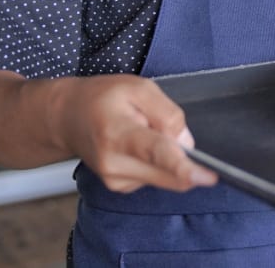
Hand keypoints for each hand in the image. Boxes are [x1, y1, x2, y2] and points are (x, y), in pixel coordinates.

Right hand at [55, 74, 218, 193]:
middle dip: (183, 156)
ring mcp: (115, 180)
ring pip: (165, 177)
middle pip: (167, 173)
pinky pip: (156, 177)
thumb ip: (167, 113)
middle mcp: (114, 164)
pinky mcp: (119, 187)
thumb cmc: (102, 97)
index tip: (207, 177)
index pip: (155, 152)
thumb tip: (186, 143)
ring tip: (142, 131)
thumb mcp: (139, 88)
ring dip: (167, 157)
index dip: (183, 166)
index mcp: (118, 133)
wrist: (67, 117)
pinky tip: (138, 145)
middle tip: (161, 127)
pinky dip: (157, 162)